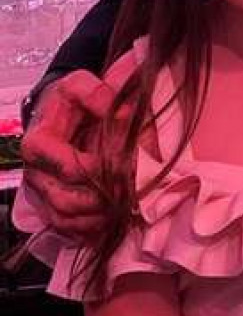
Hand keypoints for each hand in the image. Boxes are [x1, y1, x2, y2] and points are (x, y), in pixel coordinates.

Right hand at [20, 58, 135, 238]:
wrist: (54, 111)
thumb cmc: (67, 100)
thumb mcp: (79, 85)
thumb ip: (99, 94)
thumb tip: (124, 115)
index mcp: (38, 145)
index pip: (71, 169)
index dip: (104, 171)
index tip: (131, 166)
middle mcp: (36, 174)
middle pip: (67, 201)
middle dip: (103, 201)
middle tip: (134, 194)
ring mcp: (42, 193)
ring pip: (66, 220)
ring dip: (98, 220)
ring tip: (128, 209)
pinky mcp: (51, 205)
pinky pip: (67, 229)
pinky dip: (91, 230)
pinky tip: (114, 222)